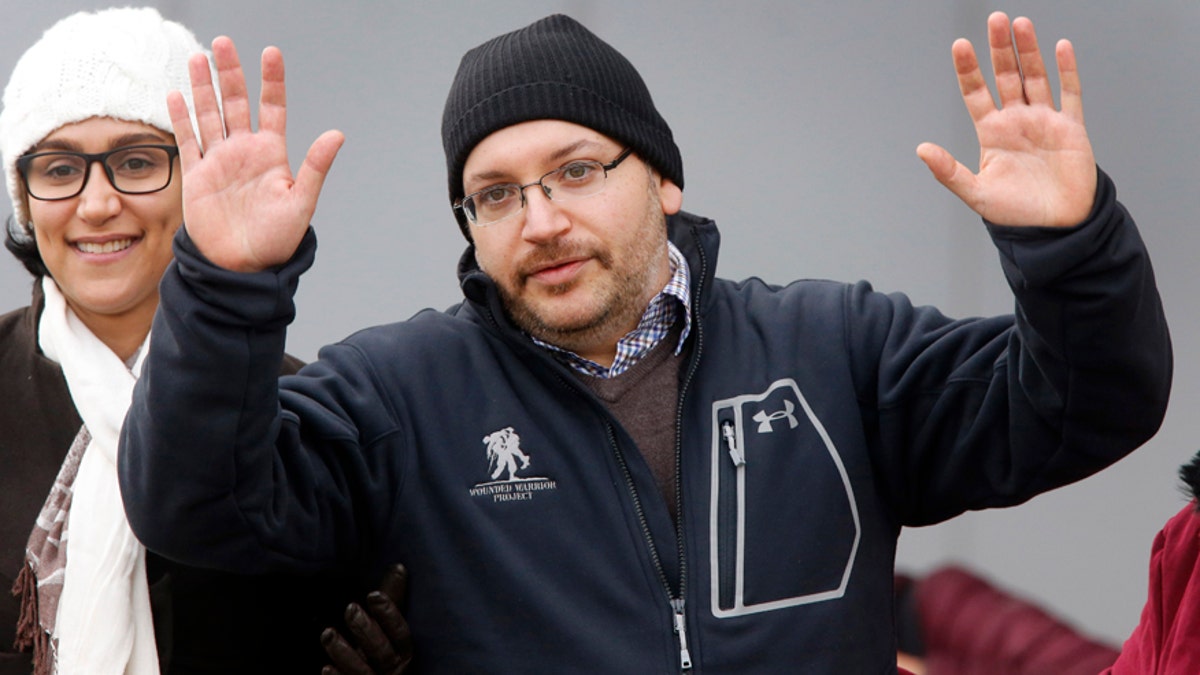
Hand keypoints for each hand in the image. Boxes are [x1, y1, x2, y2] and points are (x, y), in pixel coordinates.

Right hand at [166, 36, 344, 271]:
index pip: (273, 107)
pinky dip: (181, 118)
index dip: (272, 80)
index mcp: (272, 154)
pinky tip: (176, 94)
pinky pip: (188, 140)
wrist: (242, 266)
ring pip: (210, 114)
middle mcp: (245, 151)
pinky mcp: (198, 175)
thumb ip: (315, 167)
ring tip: (199, 58)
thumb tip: (337, 134)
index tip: (271, 52)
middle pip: (237, 102)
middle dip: (231, 73)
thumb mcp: (300, 202)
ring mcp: (220, 160)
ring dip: (204, 87)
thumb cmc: (277, 241)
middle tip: (223, 43)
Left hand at [321, 564, 412, 674]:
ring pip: (362, 672)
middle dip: (366, 630)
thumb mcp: (387, 629)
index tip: (373, 594)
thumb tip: (399, 567)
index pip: (401, 634)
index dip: (389, 614)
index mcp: (403, 653)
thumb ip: (392, 602)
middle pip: (383, 653)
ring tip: (327, 633)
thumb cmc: (382, 653)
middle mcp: (392, 671)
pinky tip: (325, 668)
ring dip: (344, 652)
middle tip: (350, 608)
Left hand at [916, 12, 1095, 227]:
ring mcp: (1044, 121)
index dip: (969, 70)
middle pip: (1007, 76)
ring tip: (1019, 24)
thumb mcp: (976, 194)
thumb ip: (949, 171)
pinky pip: (1069, 93)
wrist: (1057, 228)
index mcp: (992, 133)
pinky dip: (1066, 70)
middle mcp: (1017, 121)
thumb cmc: (1016, 213)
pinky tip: (1060, 46)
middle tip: (995, 19)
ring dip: (1028, 51)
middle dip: (1000, 49)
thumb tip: (921, 149)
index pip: (976, 93)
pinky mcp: (1071, 128)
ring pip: (1035, 78)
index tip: (960, 45)